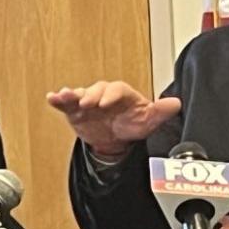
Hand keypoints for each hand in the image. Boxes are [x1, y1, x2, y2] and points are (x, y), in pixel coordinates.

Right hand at [46, 81, 180, 158]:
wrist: (116, 138)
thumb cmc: (132, 123)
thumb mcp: (148, 120)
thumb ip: (160, 111)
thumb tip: (176, 104)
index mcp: (121, 93)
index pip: (117, 90)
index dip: (111, 95)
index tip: (106, 103)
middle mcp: (103, 94)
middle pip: (96, 90)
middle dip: (91, 96)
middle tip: (87, 103)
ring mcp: (89, 101)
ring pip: (79, 94)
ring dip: (71, 95)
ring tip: (63, 96)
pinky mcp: (76, 110)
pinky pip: (66, 104)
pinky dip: (58, 100)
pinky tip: (51, 98)